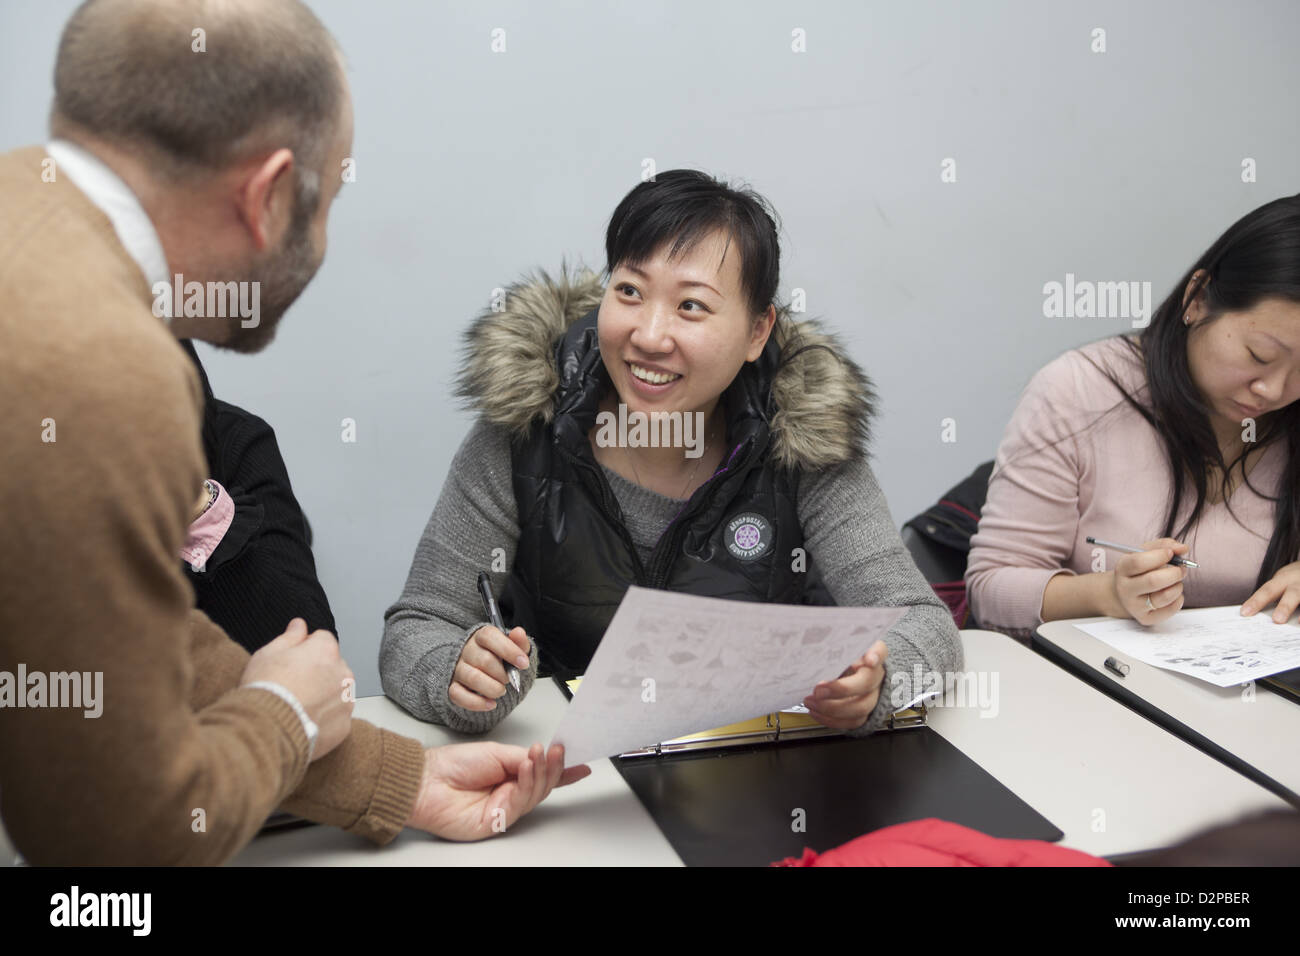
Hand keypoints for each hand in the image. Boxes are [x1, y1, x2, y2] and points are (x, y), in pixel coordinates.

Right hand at [240, 618, 353, 759]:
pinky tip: (304, 722)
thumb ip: (290, 637)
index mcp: (326, 650)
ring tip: (297, 706)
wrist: (266, 729)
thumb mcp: (268, 653)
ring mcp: (346, 700)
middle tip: (292, 686)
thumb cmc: (266, 689)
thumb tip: (299, 624)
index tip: (290, 662)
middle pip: (332, 666)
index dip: (304, 649)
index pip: (322, 640)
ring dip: (324, 696)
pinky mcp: (344, 725)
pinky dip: (324, 720)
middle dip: (317, 672)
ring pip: (337, 692)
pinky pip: (336, 718)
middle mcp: (343, 672)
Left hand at [406, 742, 590, 840]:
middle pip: (542, 785)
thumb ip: (522, 758)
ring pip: (535, 794)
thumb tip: (543, 756)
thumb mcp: (496, 753)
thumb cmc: (452, 766)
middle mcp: (508, 792)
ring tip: (539, 755)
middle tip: (558, 751)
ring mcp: (503, 808)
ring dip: (541, 772)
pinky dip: (526, 784)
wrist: (426, 782)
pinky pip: (519, 804)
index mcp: (509, 774)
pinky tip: (525, 768)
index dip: (561, 771)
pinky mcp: (496, 821)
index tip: (581, 765)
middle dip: (554, 767)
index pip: (540, 773)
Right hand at [449, 625, 531, 710]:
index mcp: (481, 636)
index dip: (508, 650)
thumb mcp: (514, 648)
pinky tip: (491, 704)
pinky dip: (478, 703)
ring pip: (472, 678)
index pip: (490, 637)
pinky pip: (459, 695)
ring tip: (501, 691)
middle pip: (484, 660)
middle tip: (510, 679)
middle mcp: (466, 650)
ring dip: (492, 688)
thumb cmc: (499, 659)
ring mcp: (457, 668)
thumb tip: (518, 633)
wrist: (485, 673)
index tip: (523, 663)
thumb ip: (519, 642)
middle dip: (502, 674)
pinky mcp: (451, 686)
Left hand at [803, 640, 888, 730]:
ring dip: (832, 708)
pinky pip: (853, 721)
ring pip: (861, 708)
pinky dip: (831, 720)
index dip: (876, 655)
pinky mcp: (865, 711)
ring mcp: (873, 695)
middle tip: (818, 690)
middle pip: (867, 683)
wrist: (850, 669)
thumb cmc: (842, 656)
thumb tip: (815, 645)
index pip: (880, 650)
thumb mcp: (838, 646)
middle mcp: (876, 674)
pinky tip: (816, 712)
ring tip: (811, 702)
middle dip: (841, 690)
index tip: (869, 660)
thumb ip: (832, 644)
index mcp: (872, 653)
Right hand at [1110, 537, 1188, 624]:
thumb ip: (1164, 546)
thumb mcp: (1145, 553)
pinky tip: (1173, 593)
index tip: (1171, 553)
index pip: (1138, 562)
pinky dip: (1179, 599)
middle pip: (1153, 581)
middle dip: (1174, 573)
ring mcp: (1134, 605)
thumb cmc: (1139, 570)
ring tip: (1176, 581)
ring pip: (1164, 596)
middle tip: (1182, 569)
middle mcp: (1125, 588)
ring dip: (1178, 586)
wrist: (1125, 592)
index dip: (1159, 556)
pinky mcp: (1145, 618)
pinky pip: (1171, 609)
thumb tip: (1183, 548)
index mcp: (1122, 569)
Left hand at [1241, 561, 1299, 622]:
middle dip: (1285, 606)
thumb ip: (1274, 595)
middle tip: (1277, 620)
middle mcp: (1299, 582)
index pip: (1268, 590)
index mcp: (1284, 579)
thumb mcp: (1284, 581)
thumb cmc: (1295, 580)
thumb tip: (1254, 614)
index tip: (1244, 613)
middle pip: (1293, 593)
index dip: (1256, 601)